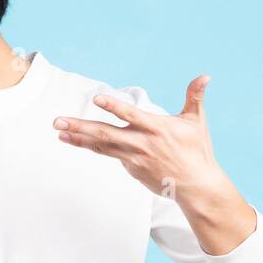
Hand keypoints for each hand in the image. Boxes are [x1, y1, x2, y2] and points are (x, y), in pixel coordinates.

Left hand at [53, 75, 227, 200]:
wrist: (196, 186)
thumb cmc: (197, 151)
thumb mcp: (196, 121)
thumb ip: (195, 96)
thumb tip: (205, 75)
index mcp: (156, 128)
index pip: (131, 114)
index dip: (113, 106)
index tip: (96, 99)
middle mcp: (142, 143)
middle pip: (106, 134)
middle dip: (79, 127)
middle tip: (58, 122)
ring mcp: (134, 158)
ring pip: (102, 146)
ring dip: (79, 139)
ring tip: (60, 132)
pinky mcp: (131, 169)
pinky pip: (111, 155)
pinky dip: (94, 147)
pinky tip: (78, 140)